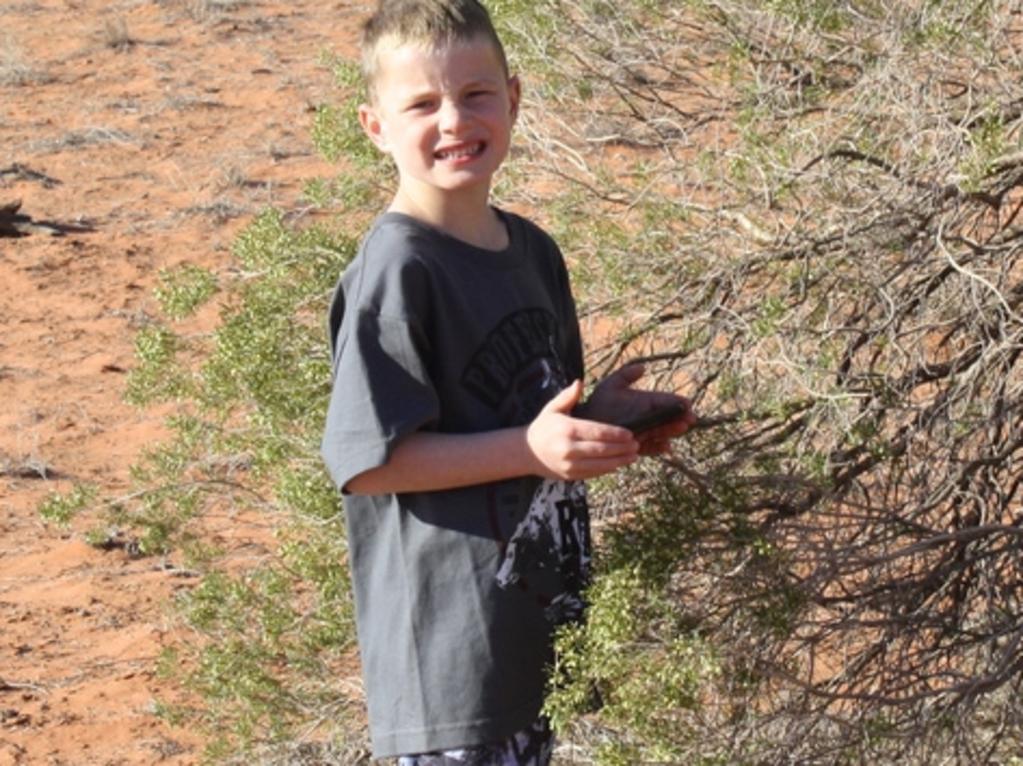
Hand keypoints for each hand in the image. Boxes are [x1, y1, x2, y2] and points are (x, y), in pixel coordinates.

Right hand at [525, 379, 639, 479]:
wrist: (526, 452)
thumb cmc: (544, 426)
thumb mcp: (553, 408)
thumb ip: (568, 396)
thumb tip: (579, 382)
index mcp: (567, 429)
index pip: (597, 432)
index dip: (616, 434)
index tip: (630, 434)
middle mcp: (568, 448)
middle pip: (602, 449)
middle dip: (622, 448)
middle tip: (637, 445)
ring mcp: (569, 464)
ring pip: (600, 465)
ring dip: (619, 461)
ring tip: (633, 456)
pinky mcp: (570, 475)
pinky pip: (593, 473)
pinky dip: (608, 469)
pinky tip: (619, 464)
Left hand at [580, 364, 696, 455]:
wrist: (586, 422)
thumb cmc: (598, 402)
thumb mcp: (611, 385)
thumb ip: (626, 375)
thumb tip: (642, 366)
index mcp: (645, 402)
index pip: (666, 401)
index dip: (678, 403)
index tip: (687, 404)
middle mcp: (647, 417)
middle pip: (668, 418)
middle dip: (680, 418)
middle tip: (689, 419)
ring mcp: (643, 431)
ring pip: (662, 432)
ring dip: (672, 431)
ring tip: (680, 428)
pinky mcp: (636, 445)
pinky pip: (650, 448)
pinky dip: (658, 448)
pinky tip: (666, 447)